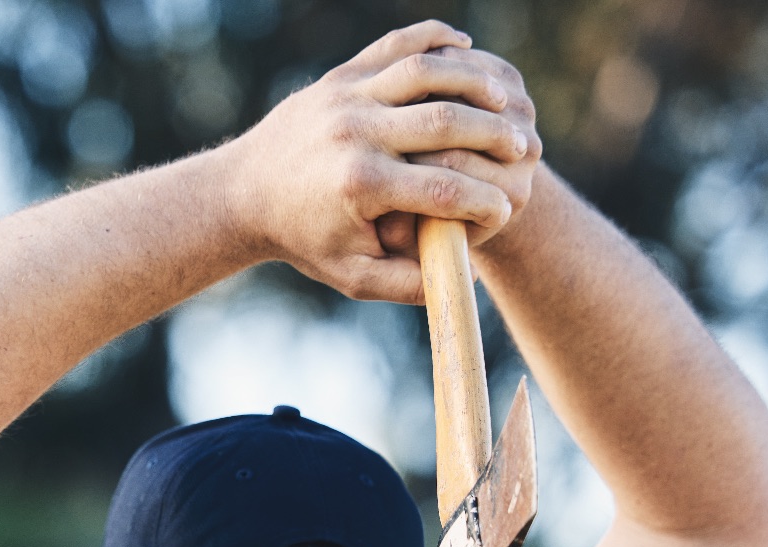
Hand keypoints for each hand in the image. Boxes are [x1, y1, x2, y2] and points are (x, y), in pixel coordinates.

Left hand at [217, 21, 539, 303]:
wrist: (244, 193)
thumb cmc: (304, 239)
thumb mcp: (350, 275)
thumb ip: (405, 285)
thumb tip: (463, 284)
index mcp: (361, 186)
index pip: (444, 190)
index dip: (485, 203)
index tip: (506, 210)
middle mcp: (354, 134)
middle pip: (446, 122)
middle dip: (494, 135)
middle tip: (524, 149)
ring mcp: (346, 97)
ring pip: (426, 72)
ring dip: (474, 82)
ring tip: (505, 101)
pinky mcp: (340, 75)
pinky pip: (397, 44)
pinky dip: (436, 40)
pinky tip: (466, 50)